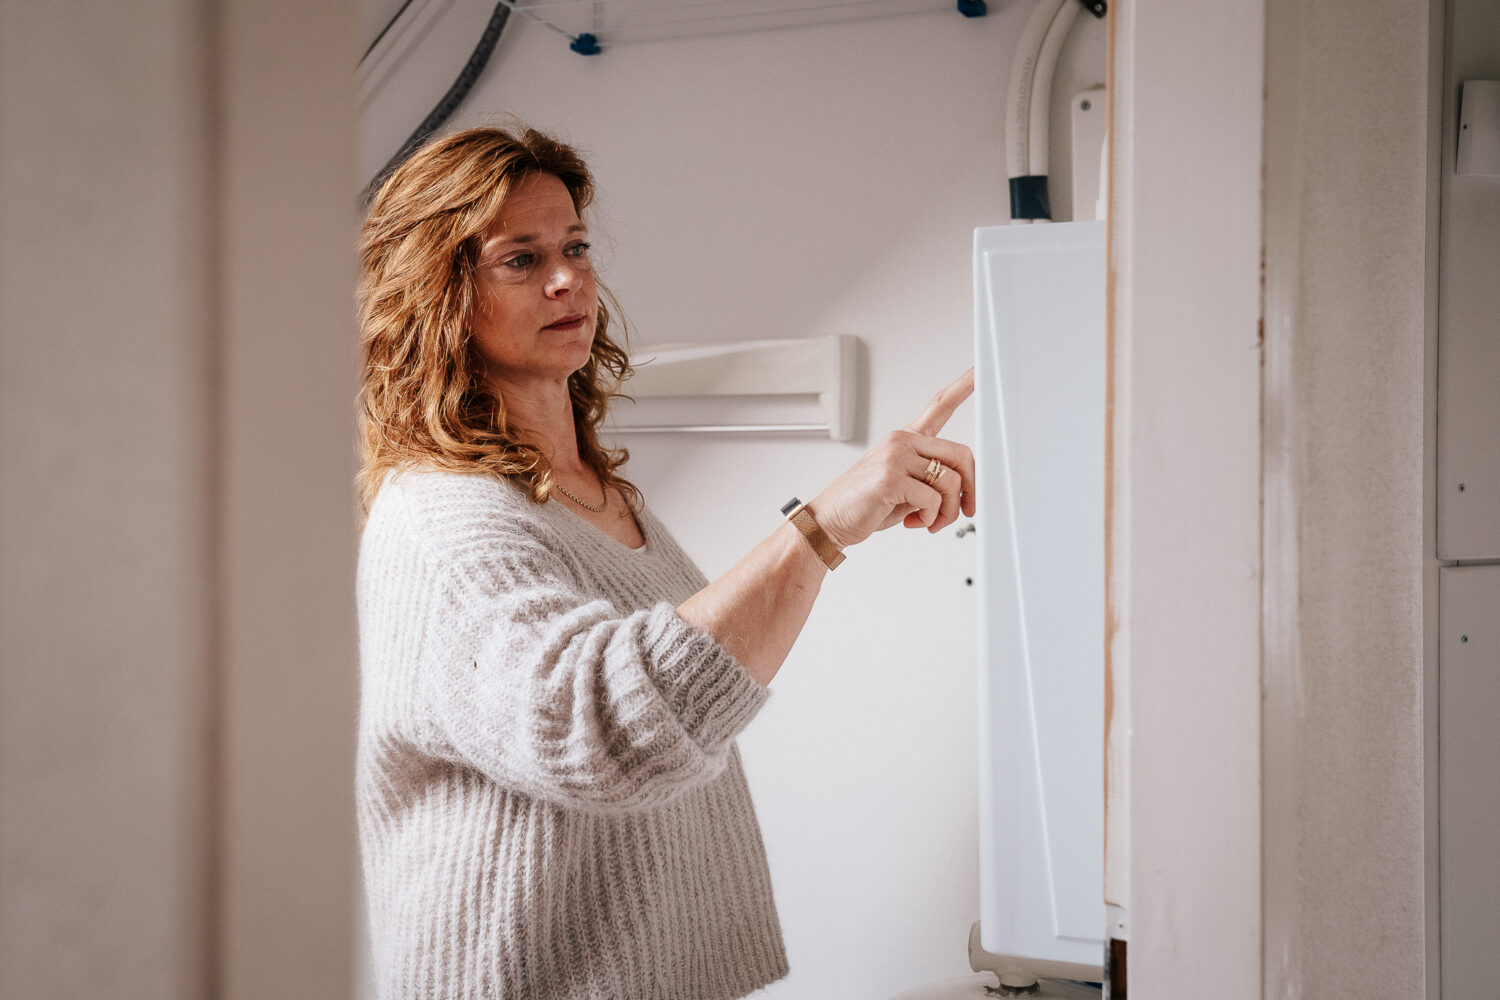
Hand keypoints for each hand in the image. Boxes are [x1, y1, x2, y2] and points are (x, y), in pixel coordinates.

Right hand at [810, 368, 975, 548]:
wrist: (829, 520)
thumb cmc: (864, 505)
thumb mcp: (904, 488)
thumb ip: (930, 481)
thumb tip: (962, 490)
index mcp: (905, 440)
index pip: (938, 406)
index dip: (962, 386)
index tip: (977, 369)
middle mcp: (901, 442)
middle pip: (961, 455)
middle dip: (970, 489)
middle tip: (966, 509)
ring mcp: (895, 456)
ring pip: (950, 481)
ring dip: (948, 511)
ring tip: (931, 522)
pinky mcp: (891, 477)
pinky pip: (933, 500)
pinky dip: (930, 518)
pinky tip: (913, 522)